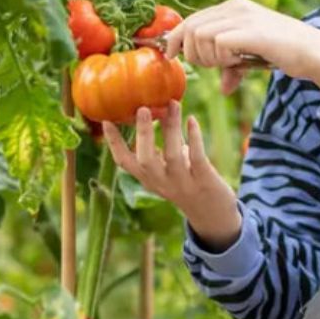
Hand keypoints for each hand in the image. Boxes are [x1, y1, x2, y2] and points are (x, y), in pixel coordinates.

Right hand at [101, 101, 241, 250]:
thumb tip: (158, 111)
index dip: (114, 143)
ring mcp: (183, 183)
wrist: (212, 215)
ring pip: (173, 155)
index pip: (125, 162)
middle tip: (142, 108)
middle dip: (144, 134)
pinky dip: (194, 137)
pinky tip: (192, 120)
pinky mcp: (204, 180)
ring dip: (171, 128)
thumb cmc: (188, 183)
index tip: (106, 121)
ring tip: (173, 104)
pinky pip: (196, 157)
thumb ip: (162, 147)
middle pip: (146, 160)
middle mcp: (162, 182)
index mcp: (148, 178)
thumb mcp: (168, 169)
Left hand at [162, 0, 319, 95]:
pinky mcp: (250, 31)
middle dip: (193, 53)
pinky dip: (222, 58)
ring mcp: (243, 17)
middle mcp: (235, 7)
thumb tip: (222, 88)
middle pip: (191, 27)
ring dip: (208, 58)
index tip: (170, 55)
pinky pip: (218, 43)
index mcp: (233, 6)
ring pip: (200, 36)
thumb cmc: (284, 53)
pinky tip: (237, 62)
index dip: (176, 39)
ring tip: (229, 64)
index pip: (191, 19)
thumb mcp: (251, 56)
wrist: (312, 51)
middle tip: (214, 66)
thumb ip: (233, 65)